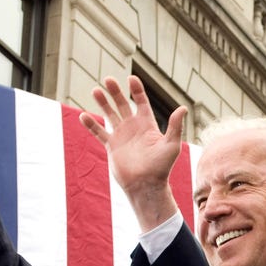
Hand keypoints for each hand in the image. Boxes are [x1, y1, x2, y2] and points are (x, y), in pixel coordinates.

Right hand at [79, 76, 185, 230]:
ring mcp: (121, 137)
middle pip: (123, 105)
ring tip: (95, 90)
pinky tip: (83, 116)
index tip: (131, 79)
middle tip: (108, 79)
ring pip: (109, 115)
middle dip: (116, 92)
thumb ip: (175, 126)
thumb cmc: (161, 167)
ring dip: (102, 103)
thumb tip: (183, 108)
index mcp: (148, 126)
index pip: (141, 103)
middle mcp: (133, 129)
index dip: (136, 91)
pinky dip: (91, 125)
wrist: (146, 186)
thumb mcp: (171, 145)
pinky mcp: (111, 147)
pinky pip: (99, 133)